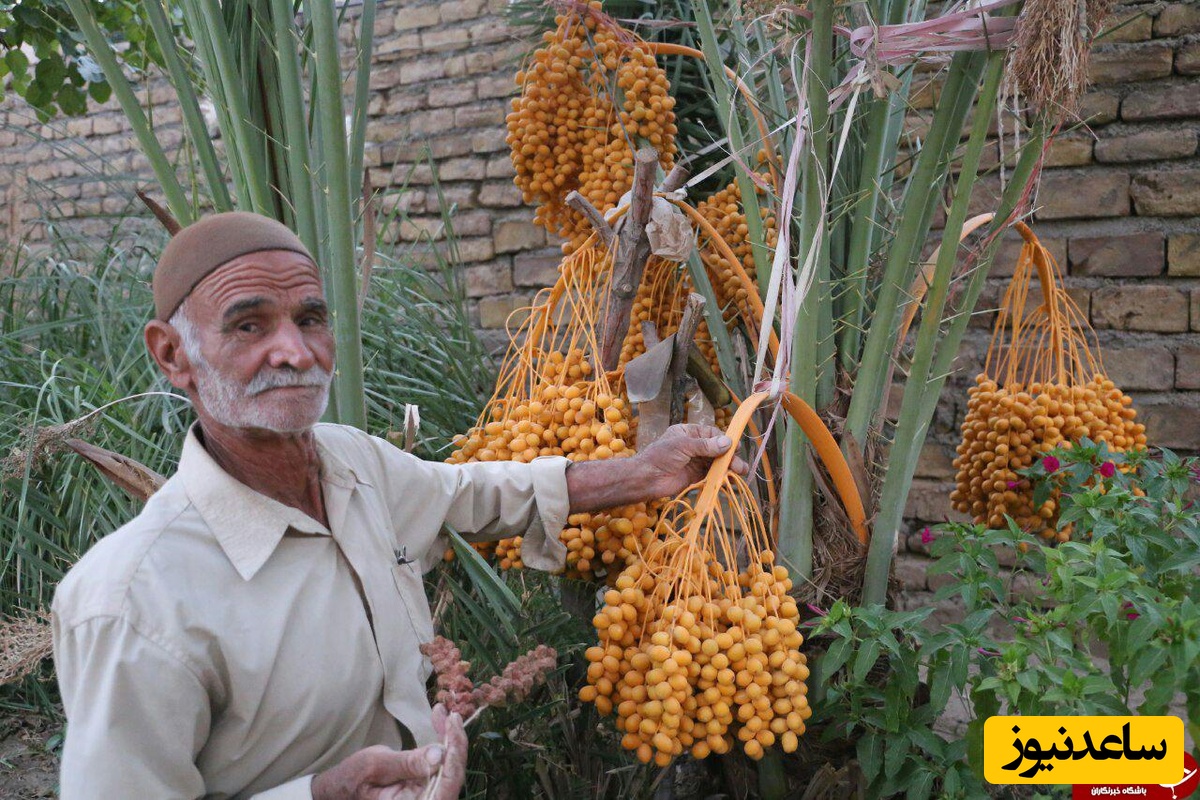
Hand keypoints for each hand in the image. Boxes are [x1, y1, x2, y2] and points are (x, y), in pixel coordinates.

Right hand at [311, 704, 466, 799]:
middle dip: (455, 742)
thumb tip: (439, 755)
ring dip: (450, 739)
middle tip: (451, 716)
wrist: (341, 787)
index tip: (453, 726)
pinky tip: (440, 723)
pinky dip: (443, 742)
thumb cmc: (354, 777)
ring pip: (450, 767)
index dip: (455, 756)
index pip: (446, 786)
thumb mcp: (376, 765)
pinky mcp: (425, 785)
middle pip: (453, 775)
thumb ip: (407, 763)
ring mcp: (426, 795)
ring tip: (444, 715)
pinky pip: (441, 764)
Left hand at [634, 423, 748, 498]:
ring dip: (728, 467)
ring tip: (740, 472)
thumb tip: (728, 442)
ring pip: (716, 462)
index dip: (724, 441)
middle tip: (739, 465)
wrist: (645, 479)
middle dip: (729, 456)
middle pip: (717, 449)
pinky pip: (711, 475)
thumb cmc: (660, 456)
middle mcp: (693, 446)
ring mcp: (694, 462)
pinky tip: (729, 480)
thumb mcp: (683, 446)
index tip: (735, 448)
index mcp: (689, 433)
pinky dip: (721, 477)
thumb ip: (706, 446)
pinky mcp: (694, 477)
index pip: (712, 434)